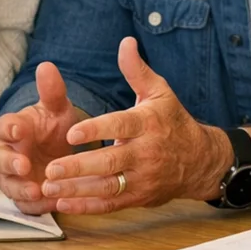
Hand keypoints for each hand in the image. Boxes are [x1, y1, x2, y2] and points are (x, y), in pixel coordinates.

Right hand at [0, 62, 79, 213]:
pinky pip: (25, 205)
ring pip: (9, 186)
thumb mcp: (58, 109)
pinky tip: (49, 206)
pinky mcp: (25, 197)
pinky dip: (35, 207)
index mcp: (13, 129)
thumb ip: (52, 91)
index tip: (19, 130)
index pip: (4, 127)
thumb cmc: (53, 126)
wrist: (63, 150)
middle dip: (10, 164)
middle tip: (23, 165)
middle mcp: (8, 153)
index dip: (10, 129)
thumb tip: (47, 67)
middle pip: (0, 161)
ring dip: (20, 190)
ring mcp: (15, 177)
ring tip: (36, 191)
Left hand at [38, 36, 223, 213]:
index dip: (97, 130)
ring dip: (78, 189)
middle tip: (52, 167)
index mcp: (149, 123)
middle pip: (111, 161)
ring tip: (50, 186)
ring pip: (108, 187)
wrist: (200, 161)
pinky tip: (64, 204)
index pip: (121, 126)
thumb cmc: (173, 122)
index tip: (71, 132)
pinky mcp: (139, 197)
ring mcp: (143, 178)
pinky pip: (111, 205)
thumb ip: (137, 71)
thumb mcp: (160, 93)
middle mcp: (147, 153)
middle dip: (80, 166)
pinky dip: (87, 207)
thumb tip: (125, 42)